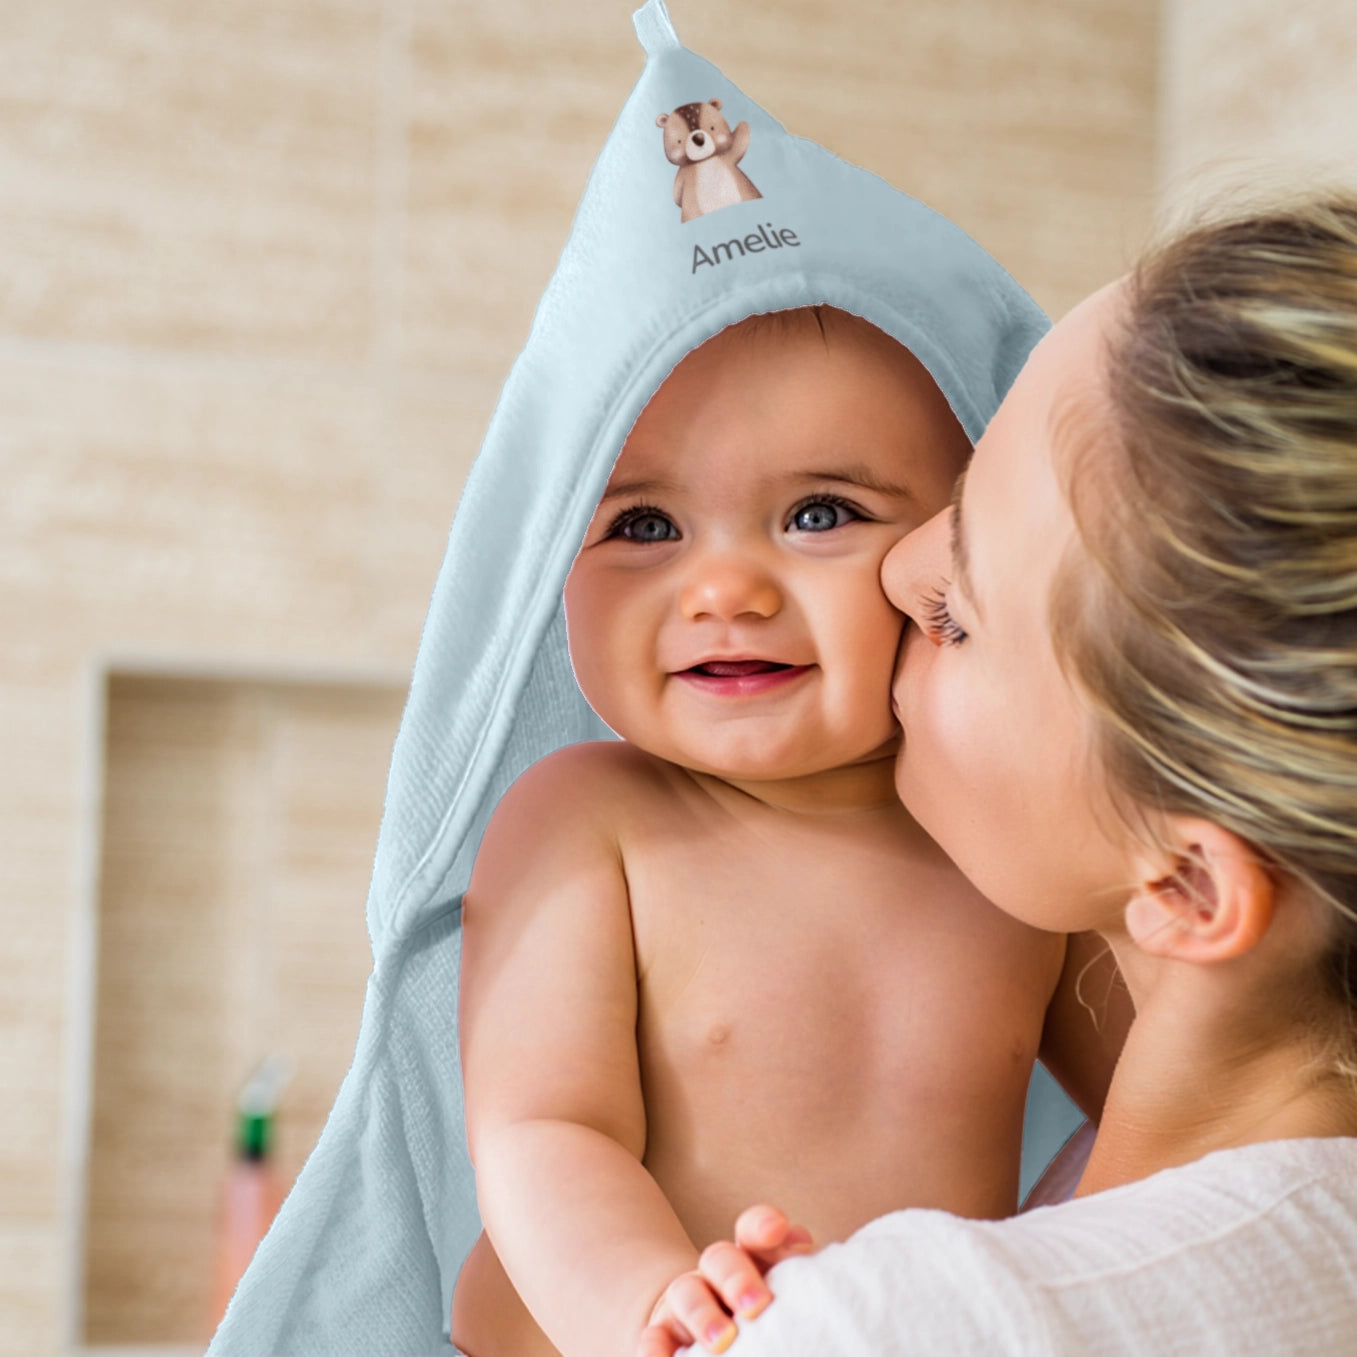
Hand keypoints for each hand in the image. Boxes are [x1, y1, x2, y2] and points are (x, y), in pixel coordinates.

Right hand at [637, 1206, 814, 1356]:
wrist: (722, 1340)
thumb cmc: (770, 1318)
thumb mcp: (786, 1293)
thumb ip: (799, 1278)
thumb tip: (812, 1259)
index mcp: (752, 1257)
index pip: (753, 1229)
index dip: (762, 1225)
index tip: (777, 1229)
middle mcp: (716, 1274)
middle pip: (719, 1259)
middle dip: (737, 1278)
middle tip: (758, 1306)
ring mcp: (686, 1303)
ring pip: (686, 1293)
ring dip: (703, 1315)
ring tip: (722, 1341)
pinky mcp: (664, 1334)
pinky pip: (653, 1337)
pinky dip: (654, 1348)